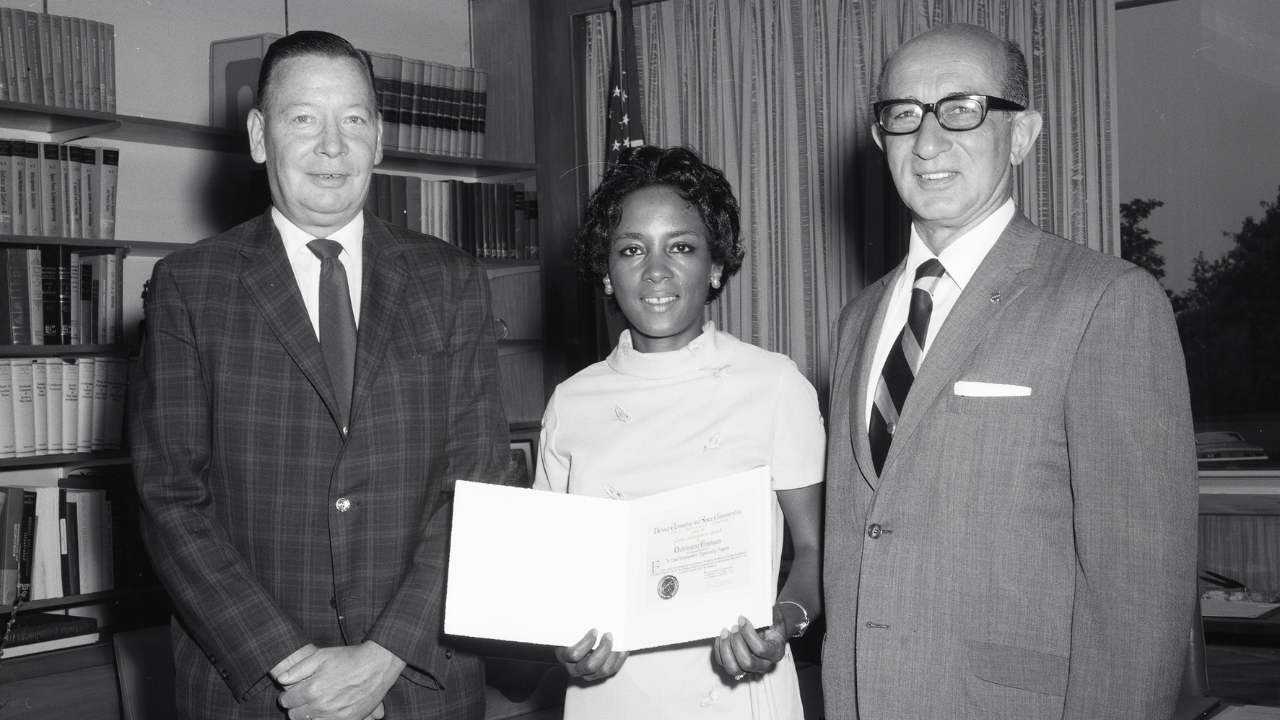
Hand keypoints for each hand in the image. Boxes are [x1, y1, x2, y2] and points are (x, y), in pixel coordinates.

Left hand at [277, 641, 405, 719]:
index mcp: (313, 690)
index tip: (291, 692)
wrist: (378, 665)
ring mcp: (335, 716)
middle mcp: (322, 706)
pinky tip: (327, 709)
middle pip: (295, 716)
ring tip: (316, 702)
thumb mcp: (322, 655)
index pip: (287, 702)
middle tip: (302, 698)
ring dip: (308, 715)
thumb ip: (298, 669)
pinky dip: (323, 719)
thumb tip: (281, 680)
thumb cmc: (349, 658)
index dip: (286, 696)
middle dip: (295, 707)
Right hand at [554, 629, 628, 681]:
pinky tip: (623, 648)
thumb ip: (575, 625)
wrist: (572, 649)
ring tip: (615, 640)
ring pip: (603, 670)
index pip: (574, 654)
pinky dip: (620, 658)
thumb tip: (589, 609)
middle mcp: (575, 669)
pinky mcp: (600, 675)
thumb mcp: (569, 630)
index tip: (595, 630)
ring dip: (612, 654)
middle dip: (603, 649)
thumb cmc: (571, 635)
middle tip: (608, 634)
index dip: (586, 643)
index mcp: (564, 656)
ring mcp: (587, 675)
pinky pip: (613, 670)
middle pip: (590, 665)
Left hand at [714, 613, 786, 678]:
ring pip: (733, 668)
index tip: (742, 619)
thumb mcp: (775, 617)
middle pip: (747, 663)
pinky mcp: (736, 665)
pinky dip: (719, 650)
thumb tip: (755, 610)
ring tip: (724, 632)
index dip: (749, 634)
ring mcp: (749, 668)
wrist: (770, 630)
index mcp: (775, 653)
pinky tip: (720, 637)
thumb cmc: (772, 623)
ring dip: (726, 649)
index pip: (761, 649)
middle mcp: (763, 664)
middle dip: (737, 643)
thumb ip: (770, 615)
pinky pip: (723, 663)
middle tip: (733, 627)